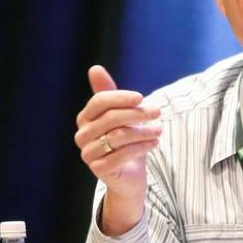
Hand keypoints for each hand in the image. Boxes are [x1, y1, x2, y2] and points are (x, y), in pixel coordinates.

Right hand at [74, 65, 161, 234]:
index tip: (141, 97)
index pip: (99, 101)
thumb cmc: (125, 139)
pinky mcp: (99, 170)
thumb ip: (109, 93)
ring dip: (143, 131)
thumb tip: (94, 68)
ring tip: (159, 129)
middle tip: (157, 112)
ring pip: (118, 137)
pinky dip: (141, 147)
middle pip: (111, 118)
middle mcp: (82, 135)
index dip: (121, 97)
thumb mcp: (121, 114)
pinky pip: (121, 155)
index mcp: (85, 118)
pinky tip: (154, 143)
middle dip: (137, 113)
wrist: (129, 174)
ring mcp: (88, 154)